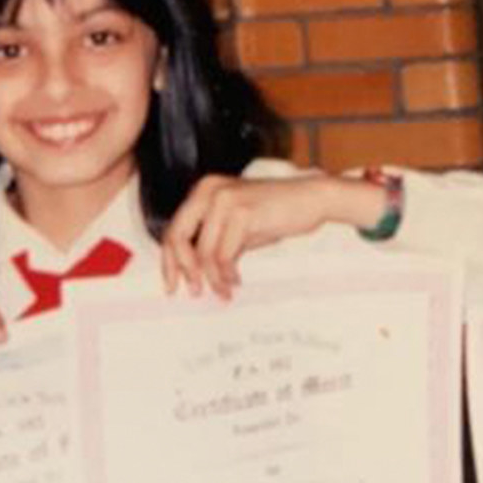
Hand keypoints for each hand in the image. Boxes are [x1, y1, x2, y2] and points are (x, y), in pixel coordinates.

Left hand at [161, 174, 382, 298]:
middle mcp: (208, 191)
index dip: (169, 261)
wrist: (313, 198)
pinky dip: (227, 273)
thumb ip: (211, 242)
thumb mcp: (235, 227)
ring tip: (222, 291)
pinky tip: (235, 280)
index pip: (172, 230)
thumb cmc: (274, 213)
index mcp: (202, 191)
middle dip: (183, 269)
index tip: (172, 284)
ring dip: (212, 277)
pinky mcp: (243, 212)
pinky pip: (225, 254)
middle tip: (193, 291)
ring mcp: (225, 199)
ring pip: (204, 251)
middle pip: (177, 237)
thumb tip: (191, 273)